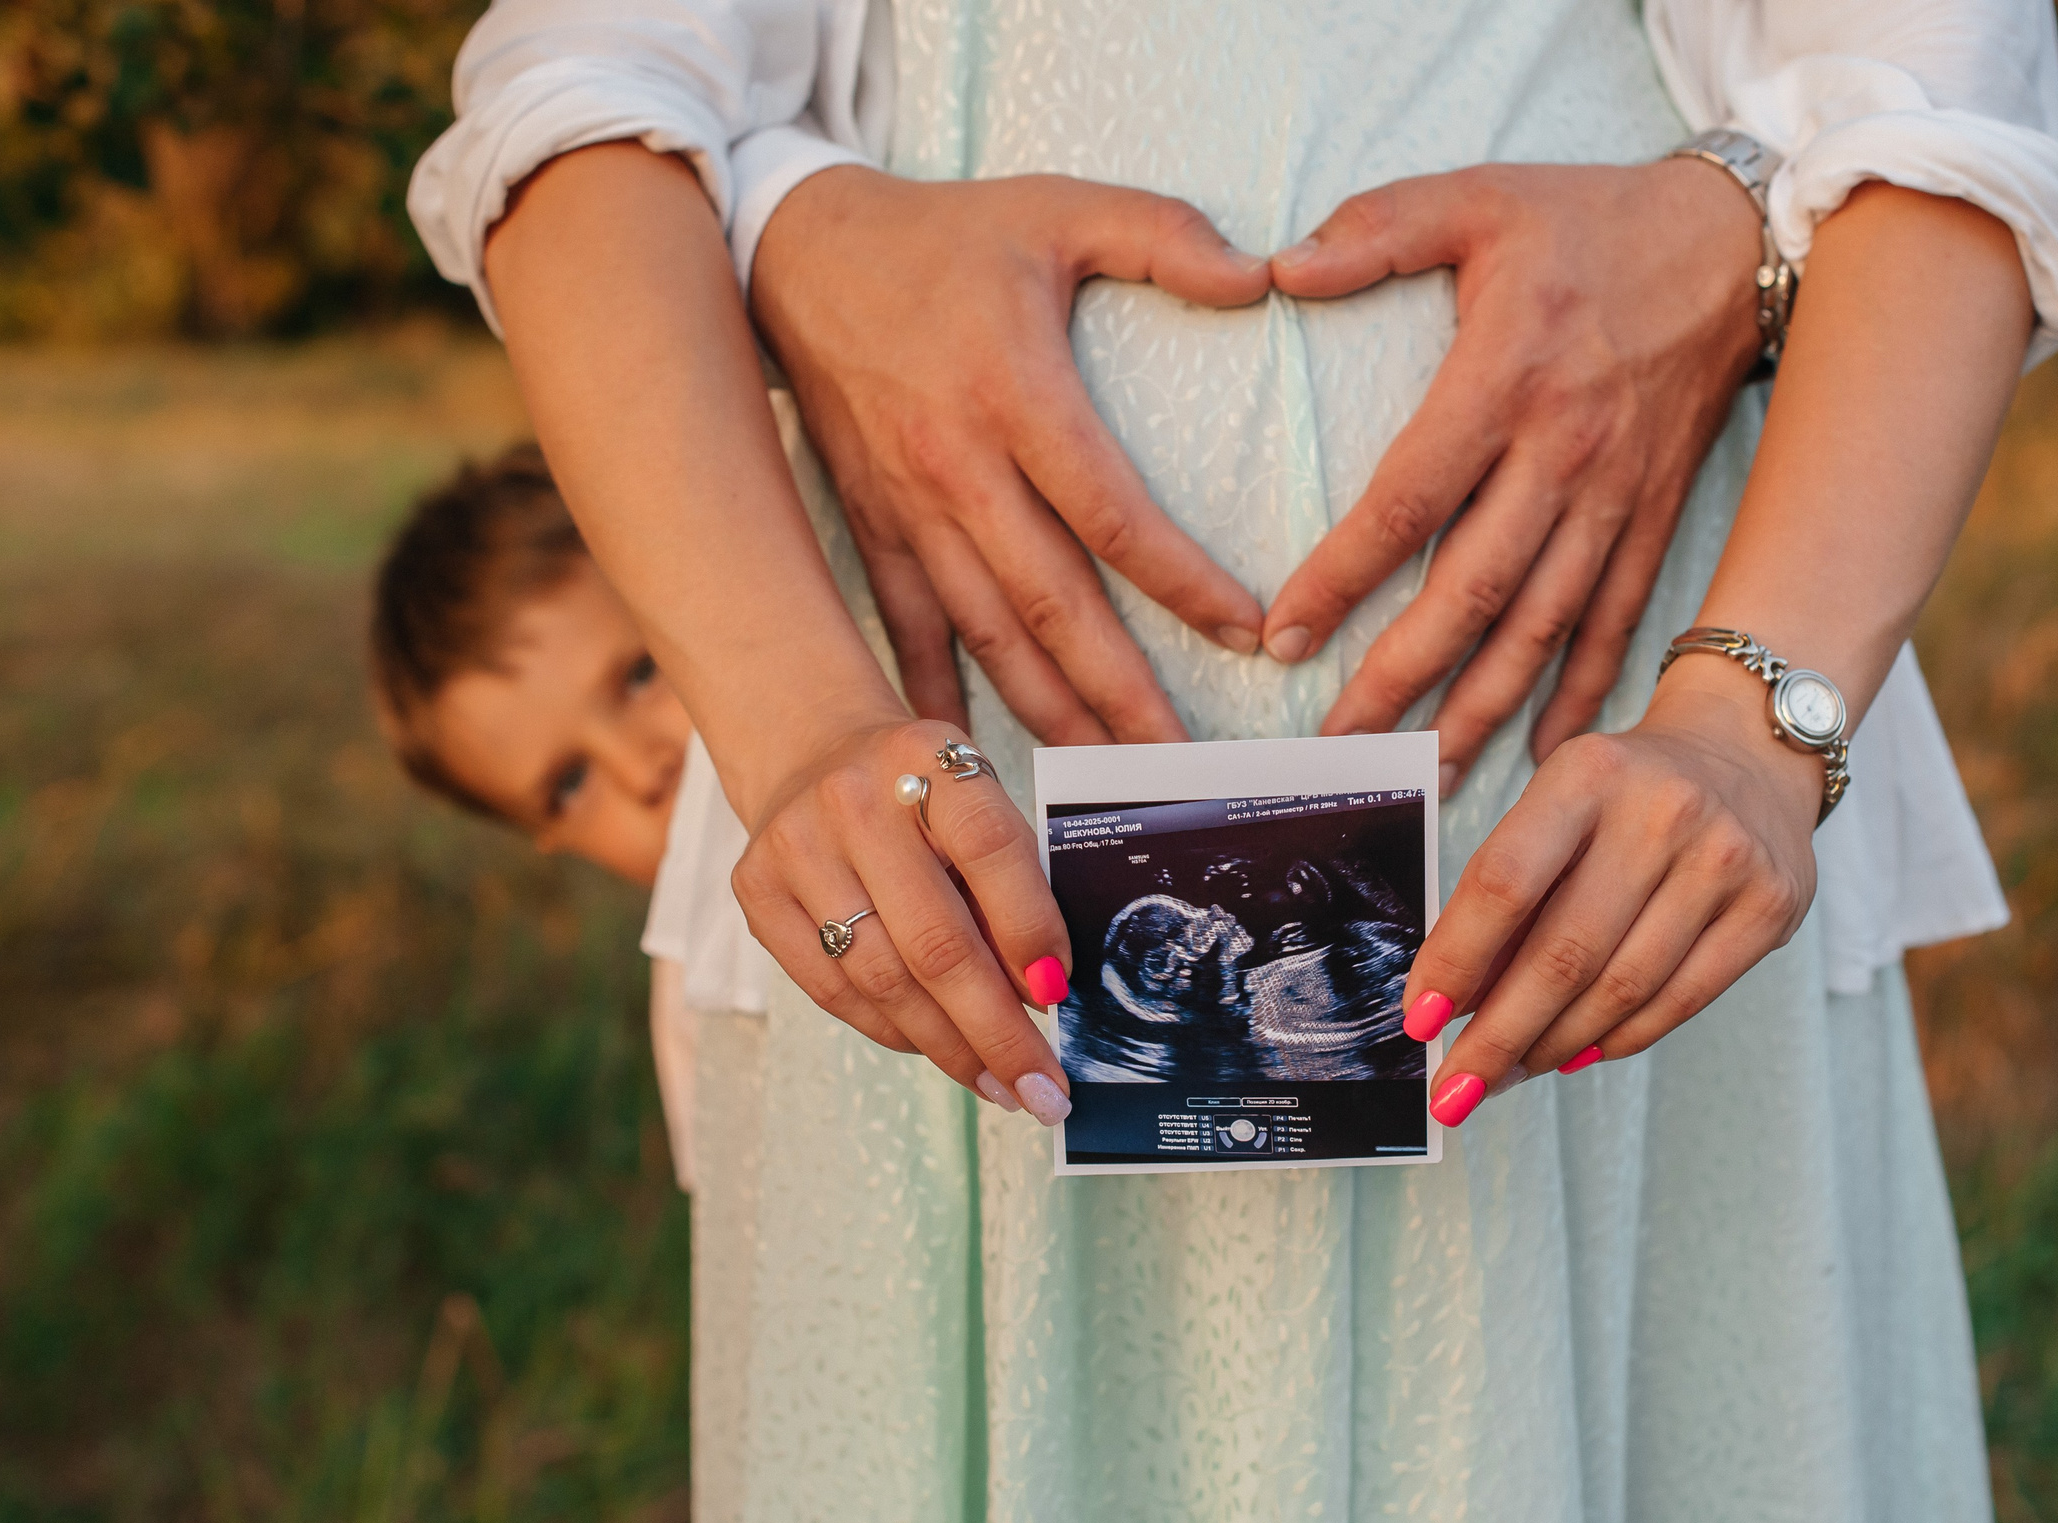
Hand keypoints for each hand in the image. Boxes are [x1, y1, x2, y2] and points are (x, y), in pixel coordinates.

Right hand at [732, 716, 1076, 1124]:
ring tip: (999, 1085)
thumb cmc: (919, 793)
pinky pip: (833, 990)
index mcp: (928, 757)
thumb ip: (1008, 878)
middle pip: (935, 940)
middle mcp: (855, 800)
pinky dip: (894, 1031)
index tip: (1059, 995)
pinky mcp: (756, 893)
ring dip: (949, 1047)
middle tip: (1042, 1088)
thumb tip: (1041, 993)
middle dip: (997, 1030)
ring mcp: (796, 847)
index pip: (991, 849)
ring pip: (882, 979)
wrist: (811, 754)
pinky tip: (936, 1051)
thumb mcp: (974, 798)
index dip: (1031, 930)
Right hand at [752, 167, 1274, 746]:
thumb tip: (1260, 275)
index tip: (1249, 633)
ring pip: (988, 637)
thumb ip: (1163, 234)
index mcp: (1015, 393)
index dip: (1182, 582)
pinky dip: (939, 701)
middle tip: (1182, 762)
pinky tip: (972, 768)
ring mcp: (909, 511)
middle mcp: (959, 468)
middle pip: (1053, 605)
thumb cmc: (947, 237)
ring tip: (1109, 779)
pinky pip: (909, 634)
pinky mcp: (872, 531)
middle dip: (1122, 691)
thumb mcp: (1059, 207)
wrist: (797, 256)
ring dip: (1051, 715)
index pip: (1111, 513)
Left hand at [1265, 161, 1763, 788]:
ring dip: (1480, 710)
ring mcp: (1614, 499)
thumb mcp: (1477, 197)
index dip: (1342, 577)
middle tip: (1337, 744)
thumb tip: (1276, 268)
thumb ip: (1376, 228)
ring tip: (1423, 775)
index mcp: (1505, 380)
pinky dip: (1581, 695)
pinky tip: (1543, 757)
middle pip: (1471, 592)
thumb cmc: (1588, 223)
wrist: (1735, 246)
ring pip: (1540, 628)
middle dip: (1399, 678)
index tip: (1283, 637)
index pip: (1408, 502)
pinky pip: (1613, 624)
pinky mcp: (1653, 521)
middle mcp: (1561, 454)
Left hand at [1401, 662, 1821, 1123]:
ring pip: (1623, 988)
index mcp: (1588, 774)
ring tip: (1511, 1072)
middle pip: (1565, 952)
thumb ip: (1509, 888)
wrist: (1746, 753)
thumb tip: (1453, 999)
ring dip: (1554, 1045)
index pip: (1506, 882)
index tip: (1419, 1021)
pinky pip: (1681, 1000)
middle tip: (1458, 1088)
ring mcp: (1725, 861)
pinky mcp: (1770, 907)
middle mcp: (1663, 813)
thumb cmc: (1626, 793)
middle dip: (1499, 1035)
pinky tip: (1578, 1053)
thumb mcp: (1558, 804)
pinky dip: (1619, 1039)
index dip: (1457, 959)